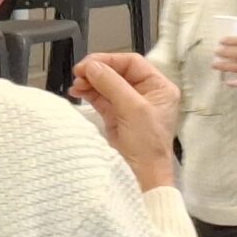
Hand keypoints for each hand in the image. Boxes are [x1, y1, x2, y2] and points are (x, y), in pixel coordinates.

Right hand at [72, 52, 179, 192]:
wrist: (141, 176)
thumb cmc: (148, 147)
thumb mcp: (133, 109)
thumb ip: (112, 84)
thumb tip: (93, 66)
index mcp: (159, 88)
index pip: (132, 63)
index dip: (109, 60)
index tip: (89, 64)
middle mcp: (146, 95)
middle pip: (117, 72)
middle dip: (97, 71)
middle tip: (78, 73)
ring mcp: (130, 106)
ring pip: (106, 85)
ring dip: (90, 82)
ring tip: (76, 85)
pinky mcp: (116, 117)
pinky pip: (100, 98)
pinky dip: (88, 93)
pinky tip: (78, 91)